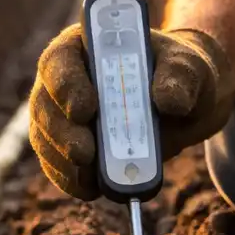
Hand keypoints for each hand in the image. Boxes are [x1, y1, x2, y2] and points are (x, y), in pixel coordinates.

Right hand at [28, 23, 233, 198]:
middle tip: (85, 154)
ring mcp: (60, 115)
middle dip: (62, 133)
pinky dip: (70, 180)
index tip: (86, 109)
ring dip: (62, 161)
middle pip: (45, 104)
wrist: (184, 103)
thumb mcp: (189, 66)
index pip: (60, 59)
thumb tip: (167, 101)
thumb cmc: (180, 74)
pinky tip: (90, 188)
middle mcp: (63, 80)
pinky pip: (57, 165)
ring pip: (45, 138)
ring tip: (90, 178)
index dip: (66, 85)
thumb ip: (180, 76)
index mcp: (85, 46)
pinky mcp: (67, 147)